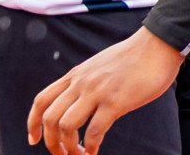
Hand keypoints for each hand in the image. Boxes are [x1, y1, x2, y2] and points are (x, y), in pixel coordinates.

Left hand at [28, 27, 184, 154]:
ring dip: (69, 147)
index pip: (42, 100)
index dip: (33, 123)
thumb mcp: (99, 66)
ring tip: (79, 154)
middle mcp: (81, 83)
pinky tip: (94, 151)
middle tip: (61, 154)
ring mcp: (97, 92)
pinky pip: (94, 131)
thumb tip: (81, 101)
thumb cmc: (132, 58)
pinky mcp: (115, 101)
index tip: (34, 139)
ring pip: (66, 125)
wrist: (156, 45)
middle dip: (50, 142)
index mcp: (75, 75)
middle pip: (49, 117)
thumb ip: (87, 81)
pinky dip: (91, 147)